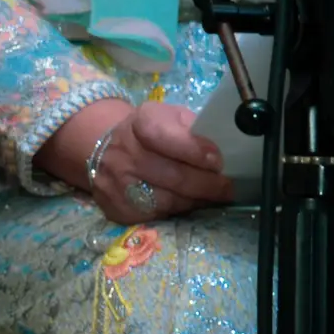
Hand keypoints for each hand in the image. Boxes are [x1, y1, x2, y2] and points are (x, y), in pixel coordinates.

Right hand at [41, 98, 232, 225]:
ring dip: (196, 201)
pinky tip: (188, 203)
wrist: (106, 150)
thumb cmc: (152, 133)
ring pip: (168, 201)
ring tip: (213, 198)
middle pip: (173, 176)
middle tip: (227, 188)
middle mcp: (123, 154)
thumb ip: (194, 129)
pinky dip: (177, 211)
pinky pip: (156, 215)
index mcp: (140, 124)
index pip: (166, 138)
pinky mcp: (117, 209)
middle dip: (207, 184)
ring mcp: (117, 184)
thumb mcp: (171, 118)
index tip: (217, 161)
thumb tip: (218, 153)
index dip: (195, 151)